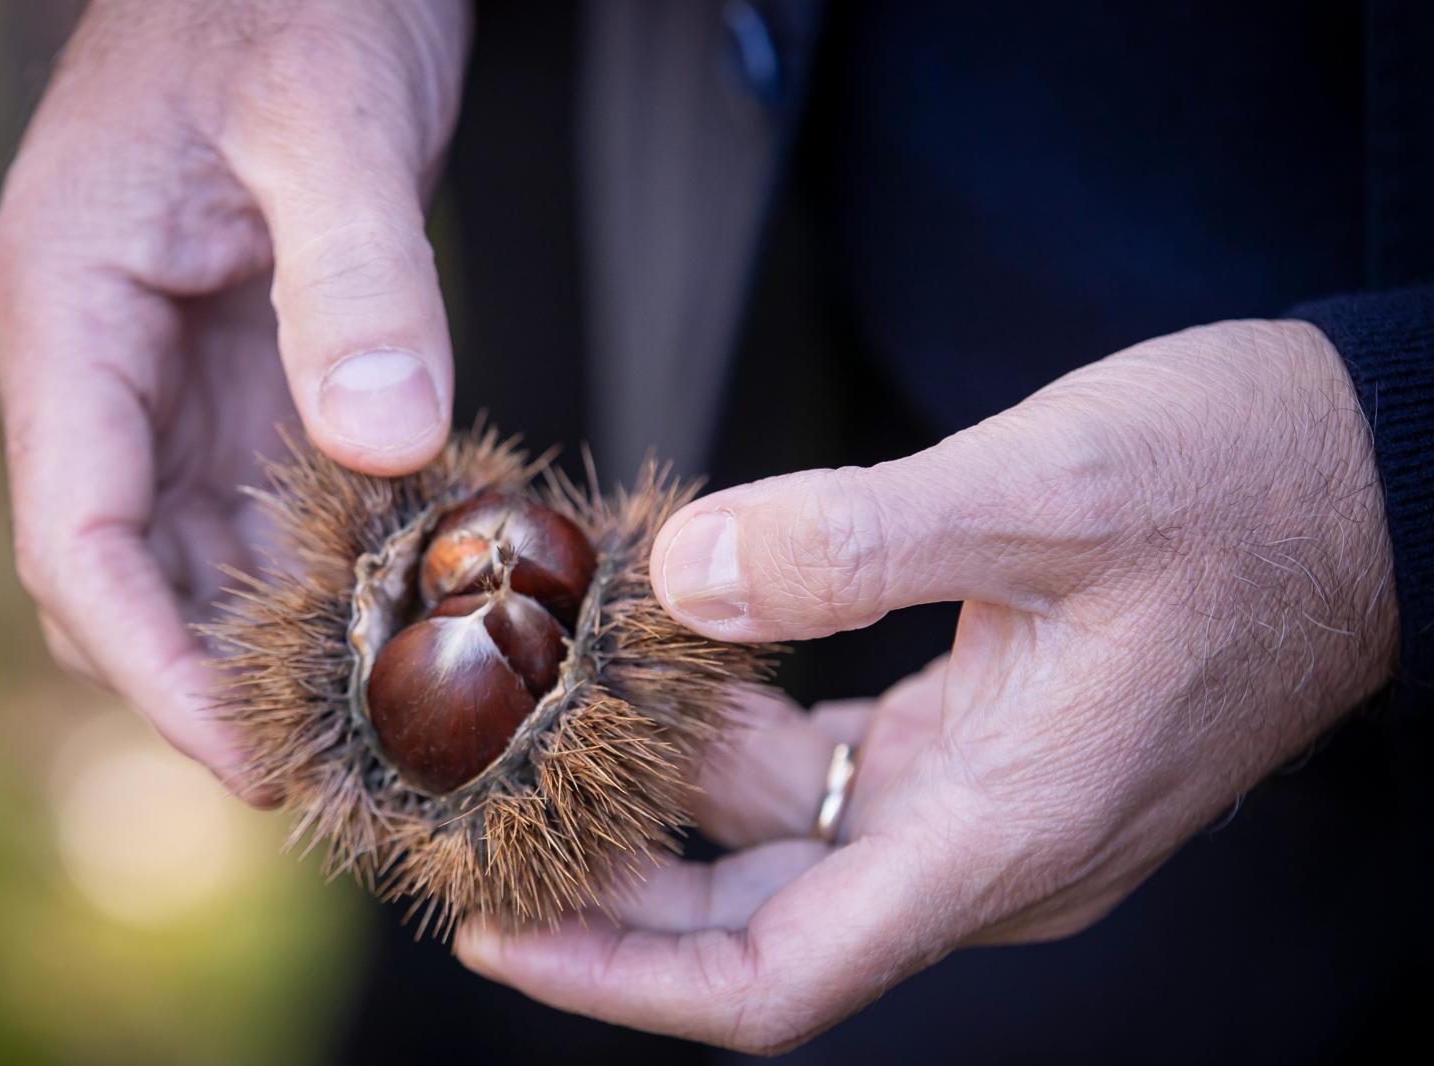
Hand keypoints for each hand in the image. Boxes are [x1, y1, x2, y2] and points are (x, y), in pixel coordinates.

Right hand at [0, 0, 469, 796]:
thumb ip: (355, 278)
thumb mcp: (333, 124)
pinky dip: (318, 564)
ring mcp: (170, 373)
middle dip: (210, 682)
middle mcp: (102, 365)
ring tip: (375, 723)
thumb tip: (381, 446)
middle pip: (127, 577)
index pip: (79, 541)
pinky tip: (395, 607)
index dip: (154, 669)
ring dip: (268, 640)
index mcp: (69, 317)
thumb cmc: (299, 3)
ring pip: (194, 553)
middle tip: (339, 772)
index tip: (252, 761)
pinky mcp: (244, 369)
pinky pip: (262, 501)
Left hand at [455, 320, 1397, 1051]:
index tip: (496, 932)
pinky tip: (669, 655)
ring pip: (785, 836)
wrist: (1365, 473)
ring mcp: (984, 798)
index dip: (622, 976)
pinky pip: (829, 766)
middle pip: (757, 921)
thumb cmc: (1240, 484)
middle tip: (481, 820)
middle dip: (615, 885)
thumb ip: (855, 539)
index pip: (778, 979)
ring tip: (543, 722)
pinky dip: (740, 728)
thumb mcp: (1045, 488)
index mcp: (1002, 834)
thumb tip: (684, 577)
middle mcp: (985, 847)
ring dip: (671, 791)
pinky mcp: (982, 739)